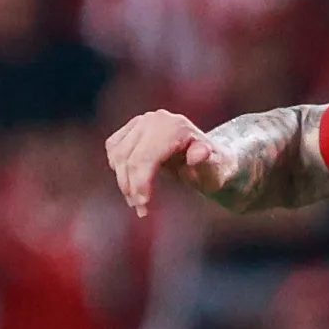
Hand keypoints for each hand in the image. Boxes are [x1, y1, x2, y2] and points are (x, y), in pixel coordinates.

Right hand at [104, 110, 236, 216]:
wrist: (207, 159)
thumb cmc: (212, 168)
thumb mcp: (215, 170)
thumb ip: (207, 162)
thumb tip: (199, 153)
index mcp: (176, 127)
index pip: (145, 158)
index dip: (140, 184)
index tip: (144, 207)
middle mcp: (156, 119)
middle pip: (129, 158)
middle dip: (131, 187)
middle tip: (141, 210)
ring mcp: (142, 120)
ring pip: (118, 155)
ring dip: (123, 182)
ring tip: (137, 201)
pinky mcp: (132, 126)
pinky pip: (113, 148)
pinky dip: (118, 168)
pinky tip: (131, 182)